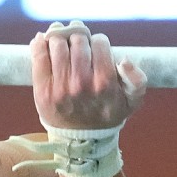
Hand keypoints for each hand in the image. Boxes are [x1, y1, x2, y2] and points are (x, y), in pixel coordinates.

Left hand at [30, 21, 146, 130]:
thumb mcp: (131, 101)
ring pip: (57, 43)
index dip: (98, 41)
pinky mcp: (42, 89)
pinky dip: (40, 42)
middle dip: (78, 36)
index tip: (95, 47)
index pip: (100, 42)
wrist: (82, 140)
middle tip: (77, 39)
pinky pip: (38, 55)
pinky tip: (43, 40)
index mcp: (105, 82)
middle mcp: (82, 83)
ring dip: (59, 36)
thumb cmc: (107, 115)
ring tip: (61, 38)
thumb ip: (138, 80)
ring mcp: (60, 86)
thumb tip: (125, 60)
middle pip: (78, 40)